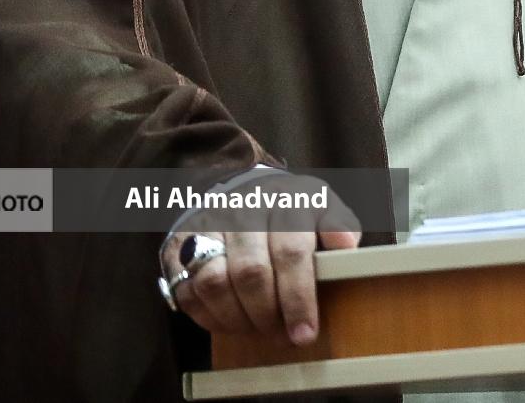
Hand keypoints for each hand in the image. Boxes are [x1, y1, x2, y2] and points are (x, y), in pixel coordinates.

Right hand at [161, 176, 360, 346]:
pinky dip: (209, 317)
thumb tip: (347, 246)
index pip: (290, 252)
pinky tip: (231, 321)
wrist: (237, 189)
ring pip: (214, 284)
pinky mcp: (177, 247)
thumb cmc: (286, 207)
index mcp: (281, 200)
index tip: (305, 332)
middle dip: (268, 314)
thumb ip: (337, 224)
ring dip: (237, 318)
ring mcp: (205, 228)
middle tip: (281, 335)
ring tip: (257, 328)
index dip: (298, 298)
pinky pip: (188, 291)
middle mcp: (240, 211)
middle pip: (250, 273)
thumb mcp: (319, 205)